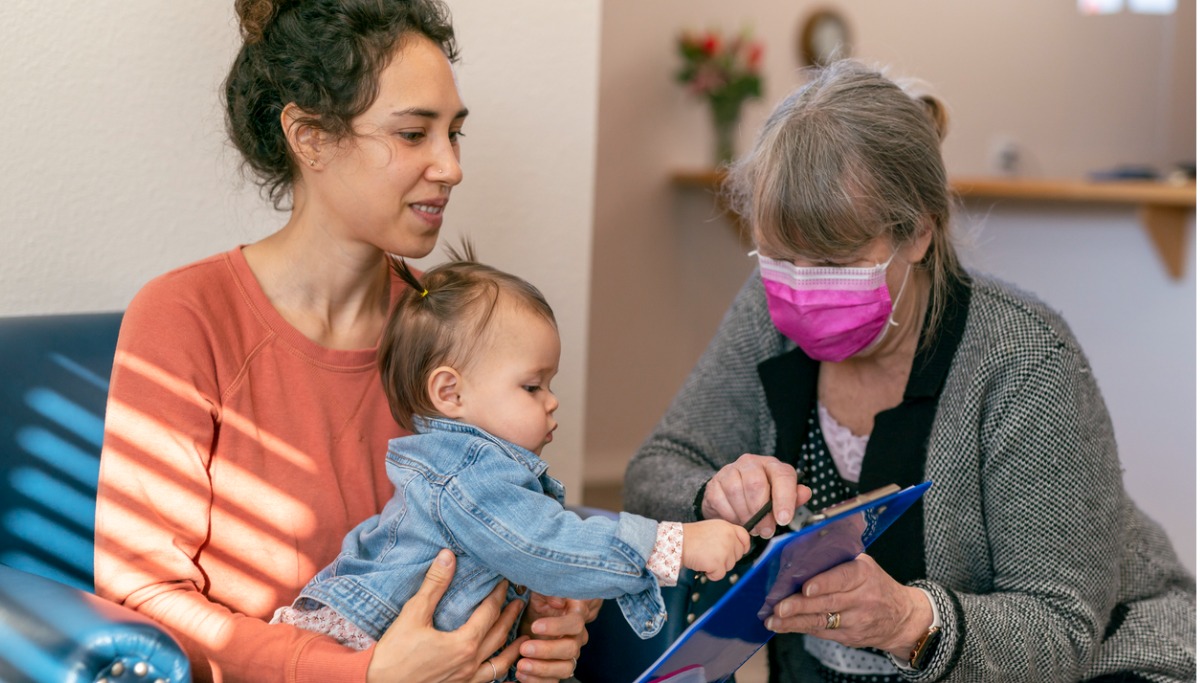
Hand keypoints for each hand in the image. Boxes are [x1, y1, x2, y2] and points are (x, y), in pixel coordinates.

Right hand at [368, 550, 525, 682]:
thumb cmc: (394, 655)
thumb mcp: (412, 615)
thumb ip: (434, 586)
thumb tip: (448, 556)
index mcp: (464, 643)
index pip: (489, 613)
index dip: (498, 595)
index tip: (504, 582)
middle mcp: (470, 663)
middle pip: (499, 635)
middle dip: (511, 616)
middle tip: (519, 602)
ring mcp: (467, 680)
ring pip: (500, 662)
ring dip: (513, 647)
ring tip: (523, 637)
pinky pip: (489, 679)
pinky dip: (501, 670)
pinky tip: (502, 665)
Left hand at [514, 594, 597, 681]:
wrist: (535, 619)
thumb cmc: (541, 602)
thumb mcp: (542, 591)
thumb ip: (549, 592)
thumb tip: (557, 600)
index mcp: (577, 615)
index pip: (574, 623)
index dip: (556, 627)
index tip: (535, 626)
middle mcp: (578, 637)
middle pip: (570, 648)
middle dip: (546, 650)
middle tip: (524, 648)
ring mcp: (570, 655)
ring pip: (565, 668)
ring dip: (542, 669)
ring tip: (521, 666)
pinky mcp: (559, 669)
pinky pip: (554, 681)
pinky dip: (538, 681)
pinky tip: (521, 675)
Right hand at [680, 520, 750, 580]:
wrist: (678, 542)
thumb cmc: (691, 537)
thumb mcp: (712, 528)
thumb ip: (726, 535)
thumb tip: (735, 547)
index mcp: (727, 527)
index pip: (745, 537)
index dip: (744, 546)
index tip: (741, 551)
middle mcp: (729, 537)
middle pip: (738, 555)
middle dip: (727, 558)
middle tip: (712, 554)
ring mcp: (725, 550)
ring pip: (730, 566)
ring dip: (718, 566)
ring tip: (705, 557)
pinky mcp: (718, 563)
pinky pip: (720, 575)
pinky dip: (711, 574)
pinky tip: (703, 565)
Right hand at [702, 454, 811, 537]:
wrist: (730, 497)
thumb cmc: (761, 499)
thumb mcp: (780, 499)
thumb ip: (793, 498)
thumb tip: (805, 493)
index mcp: (772, 466)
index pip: (782, 476)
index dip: (785, 499)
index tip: (784, 520)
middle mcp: (751, 463)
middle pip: (756, 484)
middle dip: (761, 513)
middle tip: (765, 531)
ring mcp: (730, 471)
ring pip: (737, 492)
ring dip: (745, 516)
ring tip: (751, 527)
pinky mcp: (714, 483)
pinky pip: (721, 501)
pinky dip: (730, 516)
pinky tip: (736, 521)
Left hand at [763, 554, 931, 658]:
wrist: (902, 617)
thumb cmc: (875, 585)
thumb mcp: (865, 565)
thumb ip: (838, 561)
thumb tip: (801, 553)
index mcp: (864, 574)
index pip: (843, 578)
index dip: (824, 583)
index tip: (806, 588)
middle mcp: (861, 598)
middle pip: (827, 602)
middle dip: (799, 606)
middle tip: (778, 607)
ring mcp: (856, 620)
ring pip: (821, 621)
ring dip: (793, 621)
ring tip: (772, 620)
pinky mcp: (849, 637)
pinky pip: (821, 632)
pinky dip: (800, 628)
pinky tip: (783, 626)